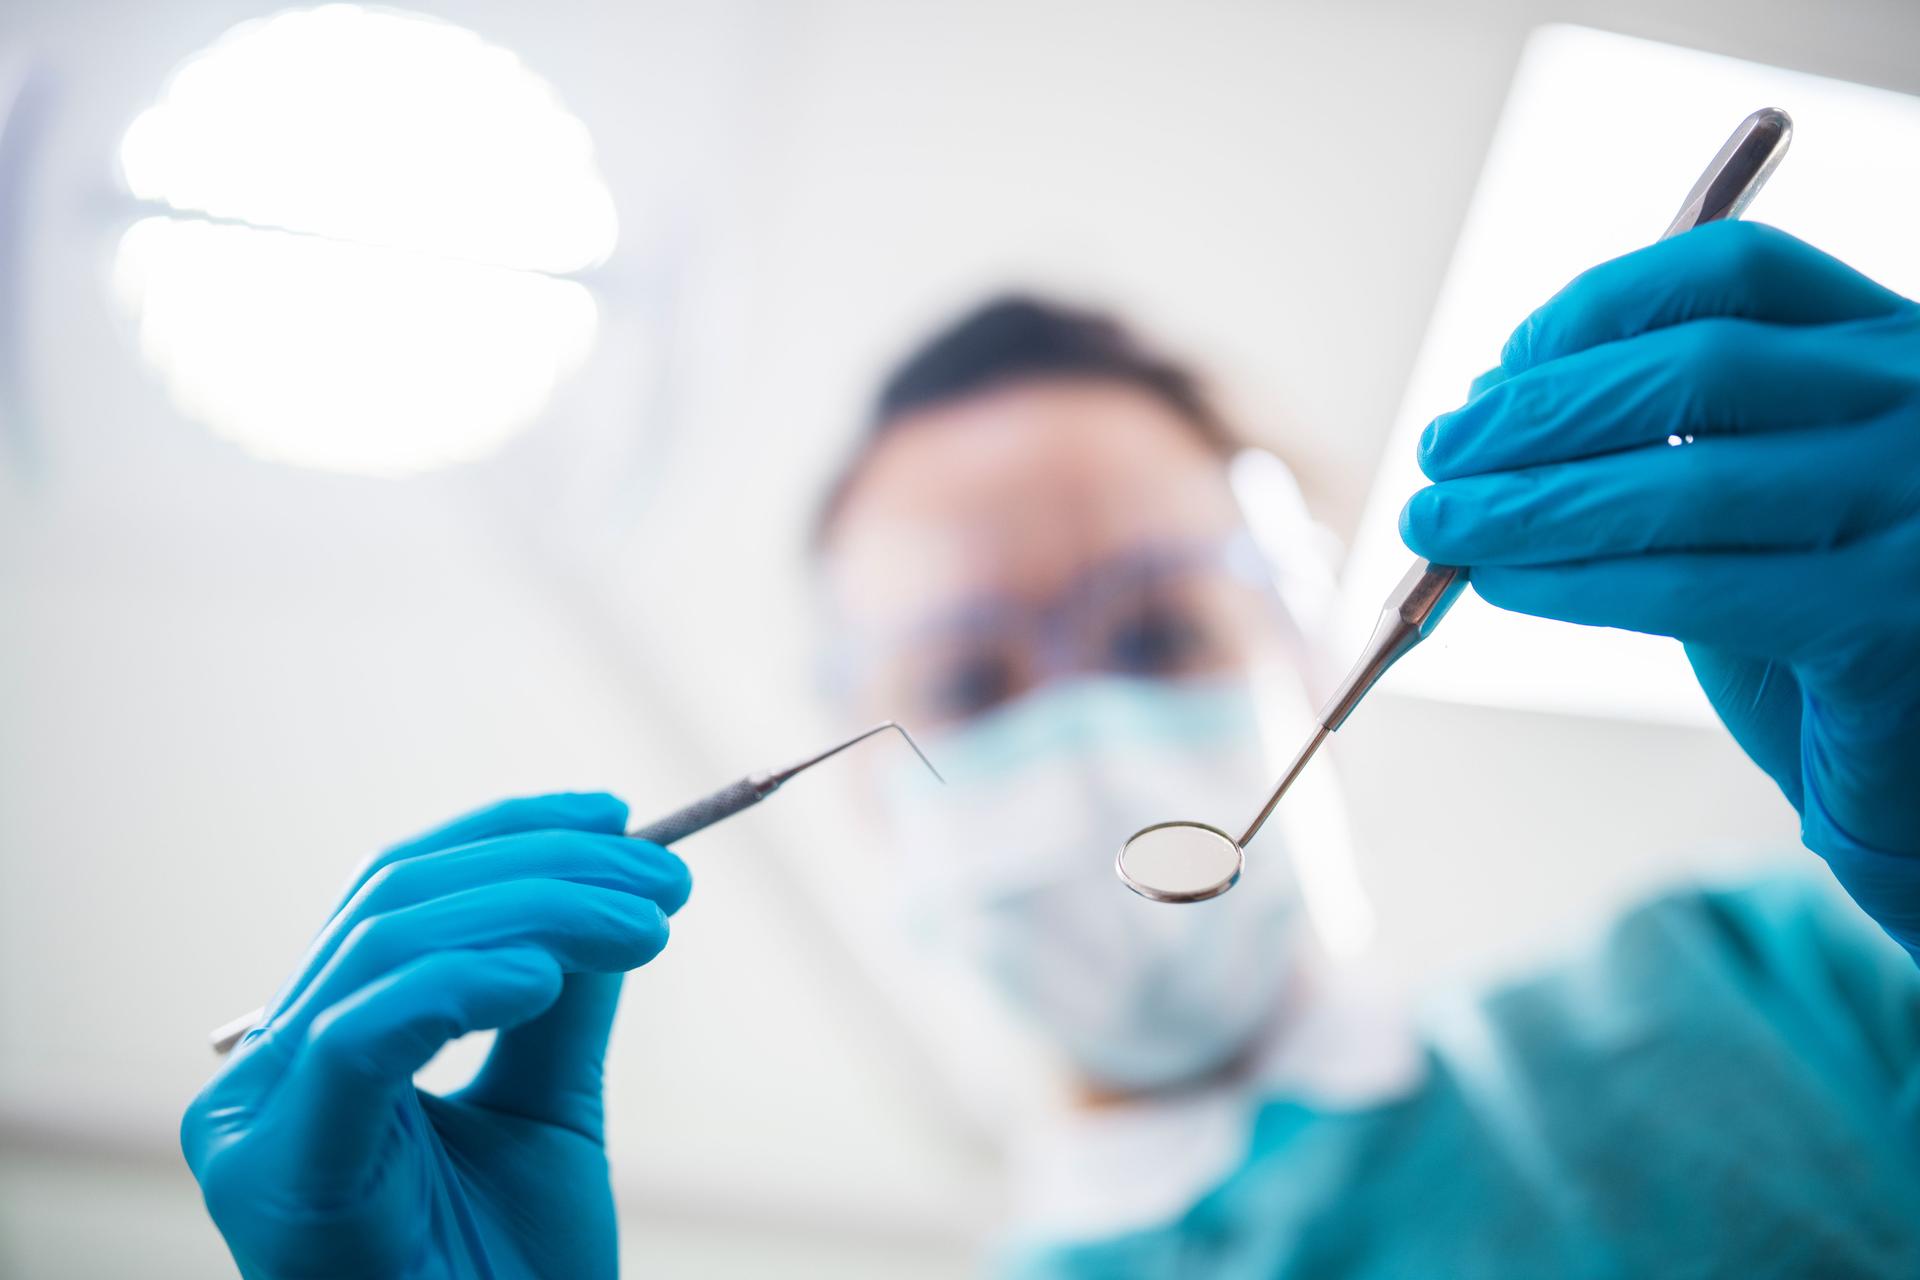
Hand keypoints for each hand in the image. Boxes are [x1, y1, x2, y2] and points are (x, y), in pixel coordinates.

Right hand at [183, 793, 691, 1277]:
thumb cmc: (508, 1279)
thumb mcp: (548, 1118)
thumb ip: (560, 1006)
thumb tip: (610, 885)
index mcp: (318, 1049)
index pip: (399, 894)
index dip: (508, 838)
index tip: (620, 820)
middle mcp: (265, 1072)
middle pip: (397, 902)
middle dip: (546, 869)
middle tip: (666, 883)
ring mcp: (259, 1119)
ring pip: (389, 944)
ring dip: (539, 910)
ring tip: (647, 924)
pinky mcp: (279, 1170)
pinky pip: (360, 1037)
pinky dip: (457, 984)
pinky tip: (546, 975)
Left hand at [1400, 222, 1919, 955]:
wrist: (1918, 764)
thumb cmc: (1821, 622)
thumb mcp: (1751, 499)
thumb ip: (1657, 440)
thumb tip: (1488, 404)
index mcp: (1893, 349)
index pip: (1736, 272)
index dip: (1598, 307)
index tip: (1502, 365)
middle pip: (1696, 366)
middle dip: (1540, 410)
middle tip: (1440, 452)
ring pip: (1681, 481)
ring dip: (1529, 502)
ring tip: (1439, 523)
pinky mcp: (1886, 626)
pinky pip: (1689, 586)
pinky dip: (1572, 581)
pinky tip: (1505, 586)